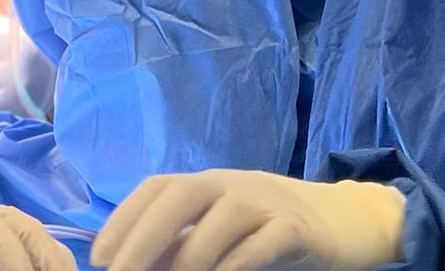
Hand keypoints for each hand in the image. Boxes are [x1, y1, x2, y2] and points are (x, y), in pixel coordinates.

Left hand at [91, 169, 406, 270]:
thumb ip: (183, 241)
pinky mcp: (297, 227)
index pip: (156, 188)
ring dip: (192, 255)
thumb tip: (135, 261)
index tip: (100, 256)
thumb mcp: (222, 230)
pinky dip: (239, 263)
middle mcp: (232, 184)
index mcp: (208, 183)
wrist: (344, 220)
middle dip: (143, 235)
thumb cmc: (269, 229)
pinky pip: (263, 242)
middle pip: (180, 196)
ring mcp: (266, 202)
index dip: (123, 218)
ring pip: (221, 218)